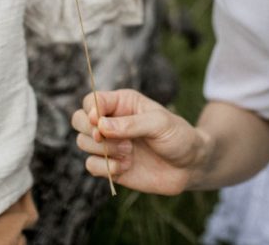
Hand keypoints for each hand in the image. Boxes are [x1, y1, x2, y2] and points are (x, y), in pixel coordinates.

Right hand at [71, 89, 208, 194]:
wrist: (190, 166)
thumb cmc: (178, 137)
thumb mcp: (160, 123)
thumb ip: (130, 124)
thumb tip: (100, 126)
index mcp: (123, 103)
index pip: (92, 100)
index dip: (90, 110)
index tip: (99, 122)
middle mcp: (112, 122)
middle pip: (79, 119)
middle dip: (90, 131)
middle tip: (108, 138)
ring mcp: (110, 144)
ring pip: (82, 142)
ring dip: (102, 150)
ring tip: (128, 152)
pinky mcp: (110, 165)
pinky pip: (90, 165)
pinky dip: (104, 168)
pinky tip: (124, 167)